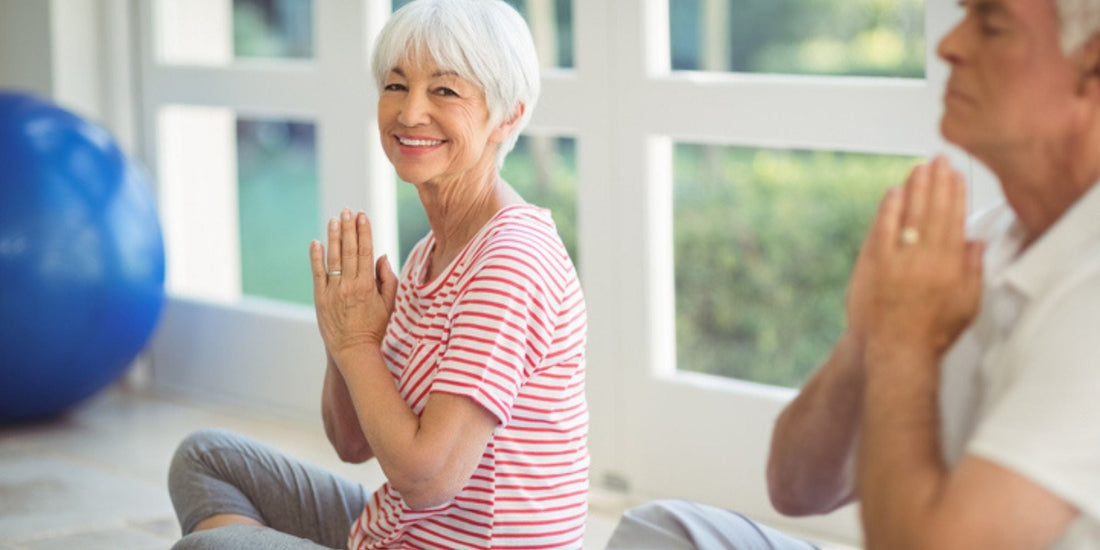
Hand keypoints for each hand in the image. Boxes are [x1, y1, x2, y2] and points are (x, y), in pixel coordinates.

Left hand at [309, 209, 397, 369]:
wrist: (354, 350)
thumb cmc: (375, 328)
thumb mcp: (390, 304)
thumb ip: (388, 279)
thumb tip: (381, 256)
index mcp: (368, 285)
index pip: (365, 251)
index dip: (364, 232)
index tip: (363, 215)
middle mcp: (350, 285)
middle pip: (349, 250)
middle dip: (348, 228)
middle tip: (347, 210)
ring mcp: (333, 291)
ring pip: (333, 259)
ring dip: (333, 237)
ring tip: (334, 220)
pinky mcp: (321, 299)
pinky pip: (318, 274)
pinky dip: (316, 258)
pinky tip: (316, 242)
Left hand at [860, 157, 983, 355]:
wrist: (894, 350)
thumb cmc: (932, 332)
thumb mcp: (966, 305)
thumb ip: (973, 270)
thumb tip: (975, 240)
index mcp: (950, 266)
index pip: (953, 219)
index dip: (954, 194)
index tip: (956, 175)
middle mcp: (924, 258)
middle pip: (932, 210)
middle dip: (936, 182)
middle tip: (938, 160)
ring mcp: (896, 260)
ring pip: (908, 215)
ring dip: (914, 188)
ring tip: (919, 168)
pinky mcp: (873, 264)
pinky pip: (882, 229)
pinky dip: (888, 209)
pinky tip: (893, 192)